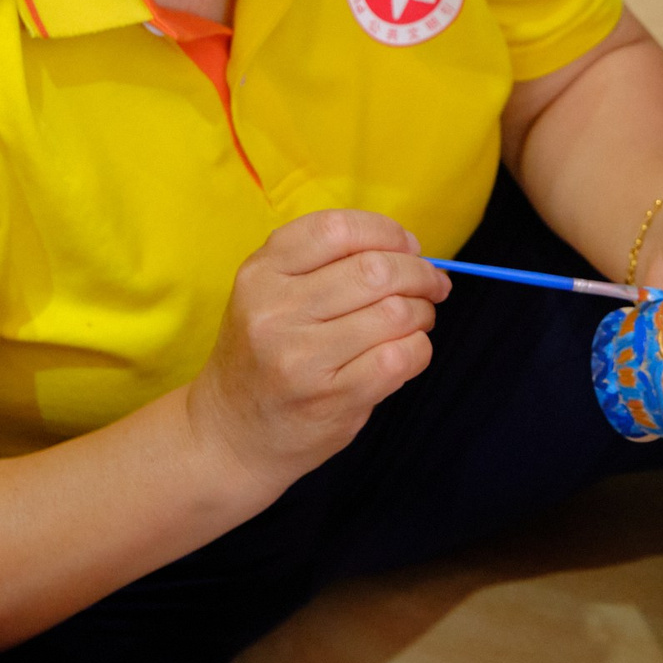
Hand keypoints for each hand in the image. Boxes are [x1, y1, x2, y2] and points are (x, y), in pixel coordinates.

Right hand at [187, 209, 446, 490]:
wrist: (230, 433)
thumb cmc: (263, 356)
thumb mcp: (267, 295)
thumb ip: (323, 264)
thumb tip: (409, 250)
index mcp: (260, 274)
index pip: (337, 229)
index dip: (386, 232)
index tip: (408, 246)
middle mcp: (275, 312)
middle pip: (374, 270)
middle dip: (419, 273)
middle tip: (432, 284)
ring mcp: (302, 358)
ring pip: (395, 313)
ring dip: (422, 312)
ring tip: (419, 319)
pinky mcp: (331, 398)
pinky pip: (400, 358)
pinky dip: (419, 348)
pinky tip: (408, 351)